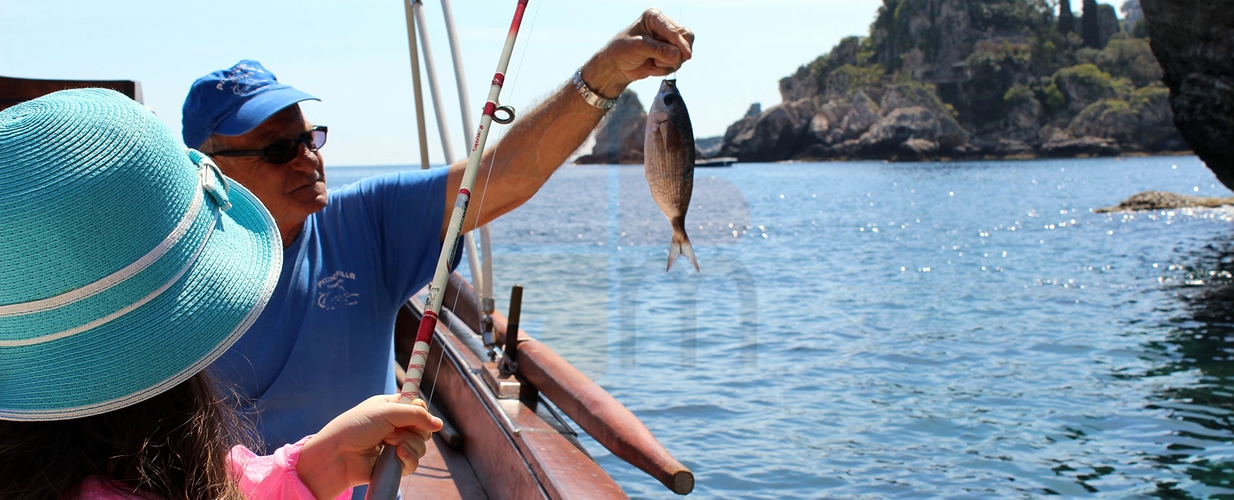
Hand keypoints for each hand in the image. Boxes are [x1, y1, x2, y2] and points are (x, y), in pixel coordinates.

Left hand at [297, 395, 443, 498]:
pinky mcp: (394, 465)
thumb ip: (416, 415)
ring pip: (421, 446)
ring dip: (407, 443)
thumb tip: (440, 424)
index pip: (418, 407)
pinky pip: (414, 462)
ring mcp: (396, 446)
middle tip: (393, 430)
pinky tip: (396, 455)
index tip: (416, 411)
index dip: (420, 411)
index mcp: (392, 409)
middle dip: (413, 429)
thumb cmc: (357, 427)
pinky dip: (408, 458)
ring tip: (387, 443)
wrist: (339, 454)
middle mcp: (396, 427)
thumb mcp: (387, 412)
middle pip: (424, 428)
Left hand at [581, 8, 694, 97]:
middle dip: (676, 54)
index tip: (686, 56)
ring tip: (652, 65)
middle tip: (659, 63)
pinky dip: (666, 69)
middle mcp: (664, 25)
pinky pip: (678, 62)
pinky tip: (652, 68)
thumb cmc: (622, 51)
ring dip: (669, 64)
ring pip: (683, 53)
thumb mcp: (639, 48)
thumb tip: (678, 56)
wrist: (616, 66)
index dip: (681, 44)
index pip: (674, 30)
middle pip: (686, 38)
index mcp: (654, 17)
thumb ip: (659, 51)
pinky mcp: (670, 53)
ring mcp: (668, 40)